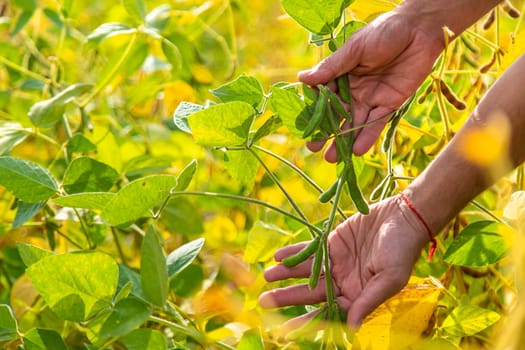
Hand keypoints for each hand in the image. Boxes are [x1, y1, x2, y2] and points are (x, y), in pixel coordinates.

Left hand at [258, 195, 429, 329]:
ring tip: (267, 275)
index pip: (327, 313)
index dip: (305, 323)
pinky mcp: (332, 242)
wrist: (404, 217)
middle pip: (310, 293)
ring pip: (306, 271)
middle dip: (287, 297)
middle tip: (263, 301)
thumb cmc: (401, 250)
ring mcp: (336, 262)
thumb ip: (368, 302)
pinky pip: (310, 250)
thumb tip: (352, 328)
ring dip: (286, 274)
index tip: (284, 330)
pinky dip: (294, 253)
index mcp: (356, 296)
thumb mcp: (389, 279)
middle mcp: (343, 282)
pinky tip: (279, 256)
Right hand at [299, 9, 442, 158]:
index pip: (323, 96)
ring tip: (331, 158)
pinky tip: (356, 150)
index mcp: (341, 75)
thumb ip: (331, 67)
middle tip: (313, 147)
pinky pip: (376, 124)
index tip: (303, 126)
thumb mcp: (355, 49)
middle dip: (325, 132)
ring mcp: (371, 99)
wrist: (419, 31)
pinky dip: (367, 137)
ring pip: (354, 123)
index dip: (313, 112)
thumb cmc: (384, 32)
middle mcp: (353, 90)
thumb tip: (302, 78)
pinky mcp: (389, 105)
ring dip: (343, 140)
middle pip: (336, 114)